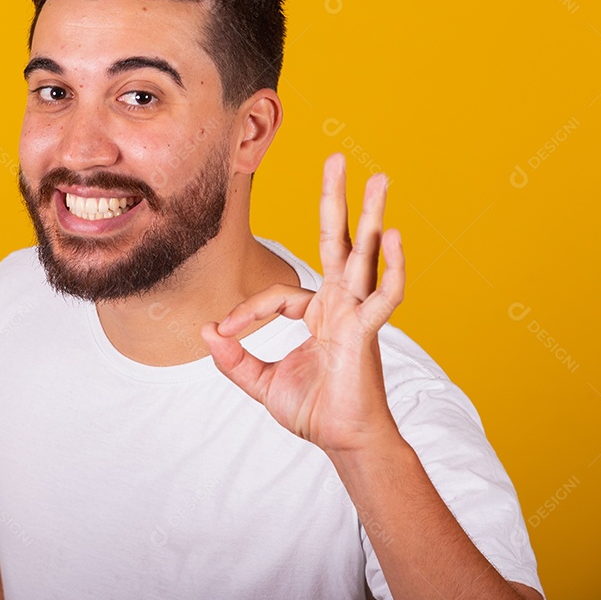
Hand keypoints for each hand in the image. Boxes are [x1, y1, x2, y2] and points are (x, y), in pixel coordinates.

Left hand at [200, 153, 405, 454]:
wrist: (342, 442)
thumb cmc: (313, 410)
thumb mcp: (260, 382)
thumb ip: (234, 359)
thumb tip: (207, 332)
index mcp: (318, 313)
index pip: (276, 295)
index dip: (246, 311)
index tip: (223, 332)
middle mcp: (340, 305)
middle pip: (338, 242)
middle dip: (336, 200)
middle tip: (338, 157)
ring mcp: (357, 314)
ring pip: (365, 255)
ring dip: (372, 215)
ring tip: (380, 177)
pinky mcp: (367, 332)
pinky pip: (384, 295)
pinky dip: (391, 267)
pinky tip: (393, 236)